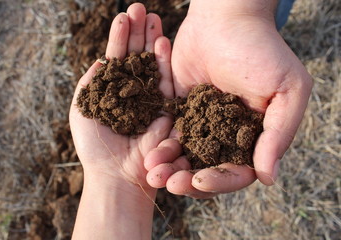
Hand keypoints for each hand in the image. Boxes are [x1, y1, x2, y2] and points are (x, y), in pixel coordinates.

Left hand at [70, 4, 172, 238]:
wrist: (115, 173)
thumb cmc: (94, 144)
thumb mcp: (83, 107)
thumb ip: (92, 81)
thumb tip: (102, 59)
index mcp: (113, 91)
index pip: (118, 59)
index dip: (119, 38)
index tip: (122, 16)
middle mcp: (133, 93)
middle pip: (137, 57)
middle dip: (138, 33)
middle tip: (141, 8)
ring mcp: (151, 100)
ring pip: (153, 65)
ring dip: (153, 40)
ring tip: (153, 17)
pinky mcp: (166, 109)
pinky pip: (167, 82)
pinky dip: (164, 62)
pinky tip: (162, 42)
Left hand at [145, 0, 312, 197]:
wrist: (225, 19)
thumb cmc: (261, 50)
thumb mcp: (286, 90)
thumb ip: (278, 134)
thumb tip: (267, 178)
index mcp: (253, 136)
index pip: (238, 171)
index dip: (220, 180)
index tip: (201, 180)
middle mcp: (227, 135)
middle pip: (207, 169)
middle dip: (189, 180)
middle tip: (170, 184)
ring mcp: (203, 124)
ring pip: (186, 155)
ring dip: (170, 168)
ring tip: (153, 172)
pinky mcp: (181, 110)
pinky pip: (169, 133)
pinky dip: (160, 145)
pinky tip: (149, 154)